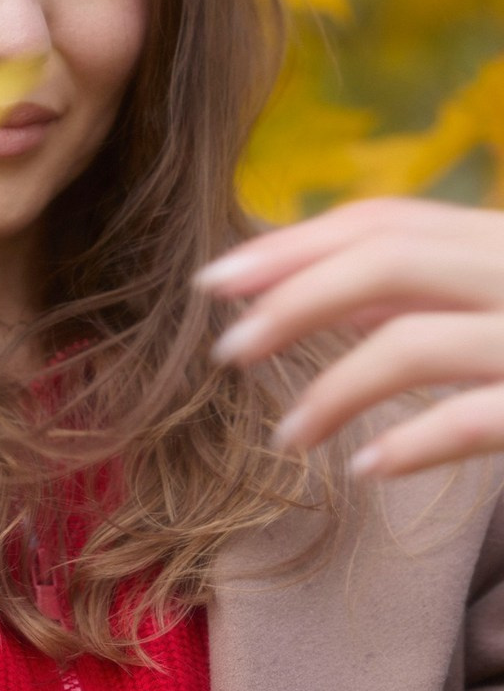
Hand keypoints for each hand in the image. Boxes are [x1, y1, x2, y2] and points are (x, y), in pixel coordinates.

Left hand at [196, 197, 503, 479]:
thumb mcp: (502, 298)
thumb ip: (430, 296)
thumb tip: (340, 308)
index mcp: (501, 242)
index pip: (383, 223)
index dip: (289, 247)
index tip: (215, 278)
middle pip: (388, 263)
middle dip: (292, 302)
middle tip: (228, 348)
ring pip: (414, 344)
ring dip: (332, 391)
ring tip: (288, 436)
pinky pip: (471, 420)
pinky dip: (411, 443)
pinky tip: (363, 467)